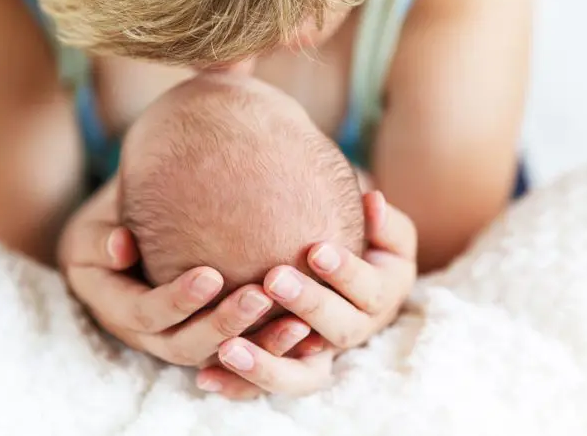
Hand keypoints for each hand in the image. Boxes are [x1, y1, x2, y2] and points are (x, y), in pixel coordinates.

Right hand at [57, 179, 311, 367]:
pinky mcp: (211, 336)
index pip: (146, 315)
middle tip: (260, 297)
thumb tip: (120, 246)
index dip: (177, 301)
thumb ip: (99, 237)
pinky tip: (305, 324)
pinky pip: (242, 351)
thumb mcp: (92, 227)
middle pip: (186, 346)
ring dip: (258, 344)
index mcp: (118, 309)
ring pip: (220, 357)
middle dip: (223, 325)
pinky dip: (271, 343)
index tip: (212, 276)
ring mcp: (182, 338)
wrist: (130, 230)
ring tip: (297, 322)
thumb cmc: (112, 221)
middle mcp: (150, 335)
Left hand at [195, 191, 417, 398]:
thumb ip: (378, 220)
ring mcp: (320, 355)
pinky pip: (267, 386)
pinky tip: (205, 376)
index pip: (368, 291)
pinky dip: (238, 385)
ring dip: (265, 363)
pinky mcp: (290, 367)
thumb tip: (373, 199)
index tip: (316, 249)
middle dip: (308, 304)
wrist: (341, 270)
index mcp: (381, 298)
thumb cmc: (360, 238)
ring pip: (301, 375)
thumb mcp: (380, 229)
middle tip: (274, 279)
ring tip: (229, 347)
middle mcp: (353, 332)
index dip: (346, 273)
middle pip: (339, 330)